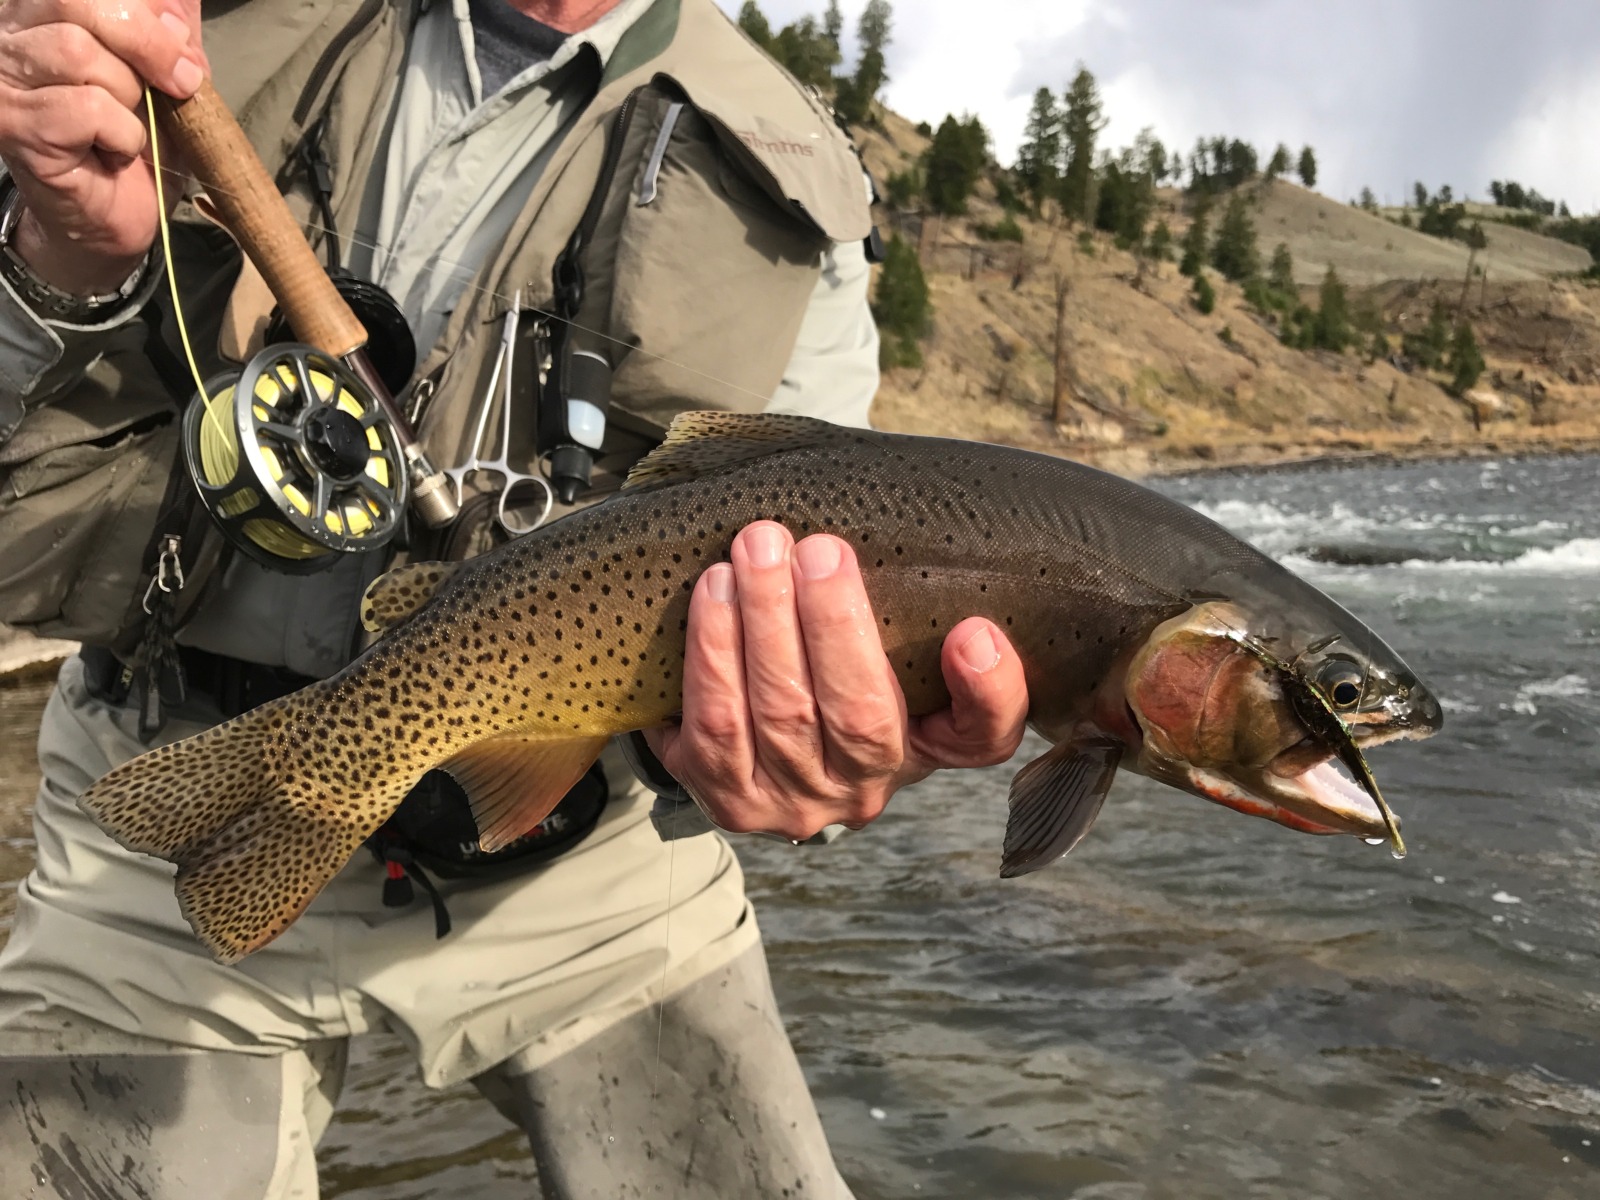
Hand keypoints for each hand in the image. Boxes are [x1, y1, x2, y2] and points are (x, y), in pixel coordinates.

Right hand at [0, 0, 205, 293]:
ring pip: (78, 53)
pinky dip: (121, 133)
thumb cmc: (134, 136)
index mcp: (38, 10)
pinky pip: (86, 108)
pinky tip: (113, 152)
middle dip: (145, 42)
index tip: (180, 39)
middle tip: (181, 82)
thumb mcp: (166, 73)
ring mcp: (4, 78)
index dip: (143, 6)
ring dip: (129, 96)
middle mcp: (7, 33)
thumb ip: (171, 29)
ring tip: (129, 126)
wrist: (118, 213)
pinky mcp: (14, 125)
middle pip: (73, 1)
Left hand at [644, 521, 1029, 841]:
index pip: (984, 737)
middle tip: (816, 549)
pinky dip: (713, 656)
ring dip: (764, 626)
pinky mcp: (730, 801)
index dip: (988, 691)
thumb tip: (949, 598)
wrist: (748, 737)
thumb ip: (916, 613)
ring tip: (754, 556)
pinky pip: (714, 729)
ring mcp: (797, 803)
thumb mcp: (891, 648)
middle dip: (833, 624)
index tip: (974, 632)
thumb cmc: (833, 671)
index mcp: (930, 748)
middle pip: (861, 718)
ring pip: (782, 717)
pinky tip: (713, 594)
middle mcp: (868, 789)